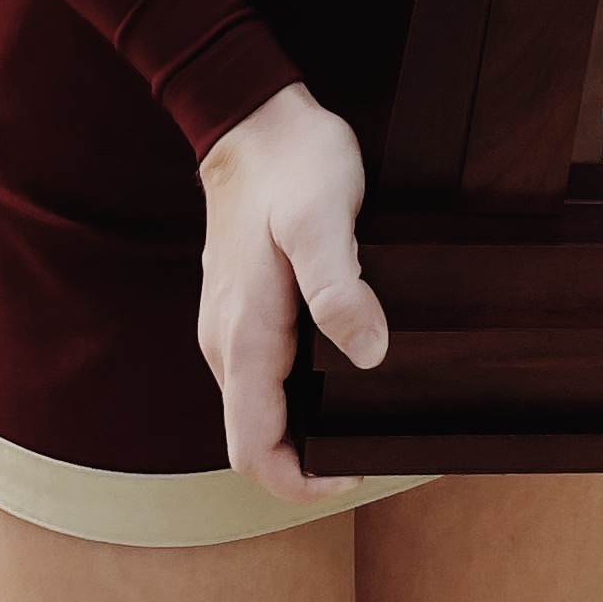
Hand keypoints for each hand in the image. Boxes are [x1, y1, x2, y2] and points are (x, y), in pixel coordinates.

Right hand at [195, 83, 389, 501]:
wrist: (253, 118)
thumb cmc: (293, 164)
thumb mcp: (324, 219)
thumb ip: (338, 289)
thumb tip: (368, 354)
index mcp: (244, 337)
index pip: (253, 451)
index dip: (300, 483)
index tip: (354, 471)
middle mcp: (227, 344)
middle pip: (256, 439)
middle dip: (309, 461)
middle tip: (375, 441)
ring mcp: (230, 327)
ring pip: (259, 409)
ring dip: (304, 427)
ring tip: (365, 409)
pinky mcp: (242, 309)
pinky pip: (264, 376)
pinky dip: (298, 394)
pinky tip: (342, 367)